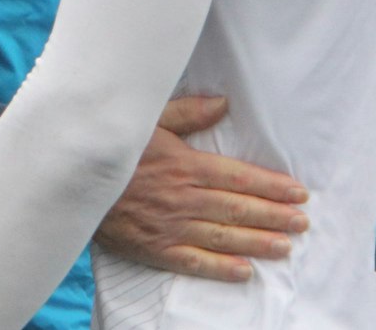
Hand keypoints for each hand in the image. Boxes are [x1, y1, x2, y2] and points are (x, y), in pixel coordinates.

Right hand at [95, 95, 309, 281]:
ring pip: (223, 237)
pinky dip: (221, 269)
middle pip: (238, 209)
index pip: (239, 177)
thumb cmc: (112, 147)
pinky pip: (194, 262)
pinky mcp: (155, 248)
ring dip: (258, 242)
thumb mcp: (148, 119)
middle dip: (275, 216)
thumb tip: (223, 104)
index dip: (272, 186)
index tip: (298, 192)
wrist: (71, 180)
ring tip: (285, 246)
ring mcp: (170, 226)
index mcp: (186, 165)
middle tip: (303, 222)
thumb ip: (188, 112)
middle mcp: (184, 198)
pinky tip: (245, 271)